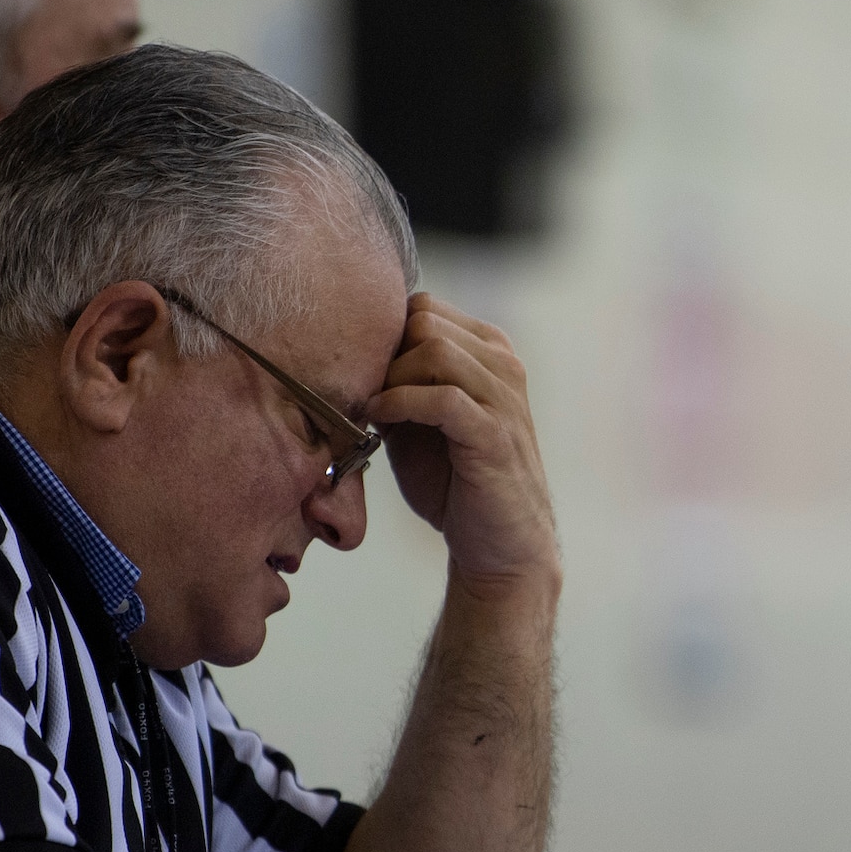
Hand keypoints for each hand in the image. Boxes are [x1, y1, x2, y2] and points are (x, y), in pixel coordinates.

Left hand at [369, 295, 558, 591]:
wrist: (501, 544)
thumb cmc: (456, 482)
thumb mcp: (421, 421)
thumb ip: (398, 384)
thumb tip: (347, 359)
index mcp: (489, 351)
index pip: (424, 307)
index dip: (385, 335)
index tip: (360, 373)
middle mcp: (503, 364)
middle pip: (426, 319)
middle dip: (384, 353)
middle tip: (361, 392)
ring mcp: (504, 397)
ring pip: (435, 349)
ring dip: (390, 378)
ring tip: (369, 409)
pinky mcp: (494, 434)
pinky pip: (441, 397)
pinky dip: (400, 403)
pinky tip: (381, 423)